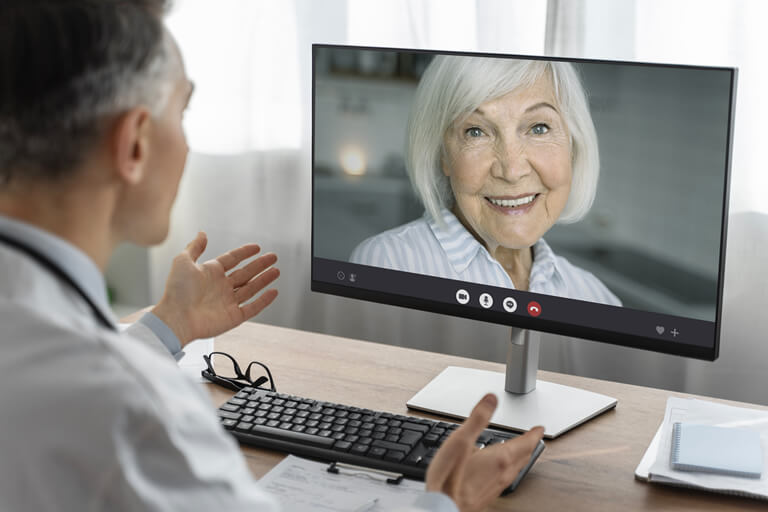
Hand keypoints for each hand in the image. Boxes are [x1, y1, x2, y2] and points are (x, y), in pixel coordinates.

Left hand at [151, 232, 278, 345]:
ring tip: (276, 270)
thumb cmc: (176, 291)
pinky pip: (252, 308)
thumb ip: (195, 247)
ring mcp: (228, 302)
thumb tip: (202, 233)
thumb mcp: (183, 262)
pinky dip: (264, 301)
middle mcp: (220, 287)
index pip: (232, 259)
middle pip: (245, 273)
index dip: (244, 253)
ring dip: (264, 279)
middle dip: (260, 265)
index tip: (256, 247)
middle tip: (273, 257)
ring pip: (251, 288)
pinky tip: (274, 292)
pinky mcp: (233, 317)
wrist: (176, 318)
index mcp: (210, 273)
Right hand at [425, 394, 544, 511]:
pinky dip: (509, 469)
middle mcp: (501, 474)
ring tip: (521, 452)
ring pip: (515, 470)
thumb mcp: (460, 441)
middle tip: (534, 438)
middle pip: (523, 457)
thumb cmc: (448, 479)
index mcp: (499, 458)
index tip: (540, 428)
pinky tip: (500, 472)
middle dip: (529, 446)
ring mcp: (495, 487)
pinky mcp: (486, 496)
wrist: (443, 509)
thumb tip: (491, 399)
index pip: (524, 443)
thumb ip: (477, 419)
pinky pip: (505, 479)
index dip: (533, 434)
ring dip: (521, 458)